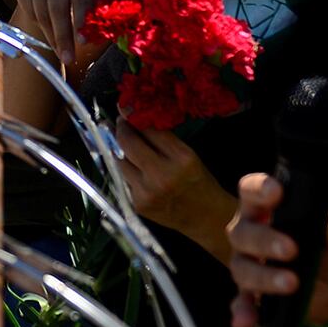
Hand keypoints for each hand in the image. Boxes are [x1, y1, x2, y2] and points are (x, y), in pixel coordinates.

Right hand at [10, 0, 104, 66]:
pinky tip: (49, 27)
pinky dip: (40, 25)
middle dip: (62, 37)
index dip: (80, 22)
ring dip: (51, 37)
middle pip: (57, 8)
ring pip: (41, 13)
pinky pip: (29, 12)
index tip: (82, 43)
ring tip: (60, 50)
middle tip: (67, 58)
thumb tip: (93, 38)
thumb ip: (95, 13)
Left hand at [116, 119, 236, 257]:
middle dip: (121, 130)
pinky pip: (124, 179)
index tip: (125, 107)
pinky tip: (133, 168)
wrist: (207, 219)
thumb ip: (162, 140)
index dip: (133, 116)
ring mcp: (147, 191)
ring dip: (120, 151)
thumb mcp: (188, 155)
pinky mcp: (138, 204)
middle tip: (120, 123)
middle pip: (128, 143)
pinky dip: (127, 171)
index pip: (149, 130)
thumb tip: (135, 119)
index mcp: (181, 158)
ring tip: (123, 144)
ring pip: (120, 161)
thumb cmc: (199, 182)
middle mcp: (162, 175)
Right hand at [226, 174, 327, 326]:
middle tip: (292, 249)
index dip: (258, 188)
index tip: (276, 192)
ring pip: (242, 268)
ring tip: (292, 283)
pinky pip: (242, 302)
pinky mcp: (252, 295)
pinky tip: (247, 321)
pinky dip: (243, 311)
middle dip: (265, 240)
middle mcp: (249, 234)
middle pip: (242, 232)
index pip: (251, 191)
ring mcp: (248, 265)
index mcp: (266, 209)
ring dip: (264, 276)